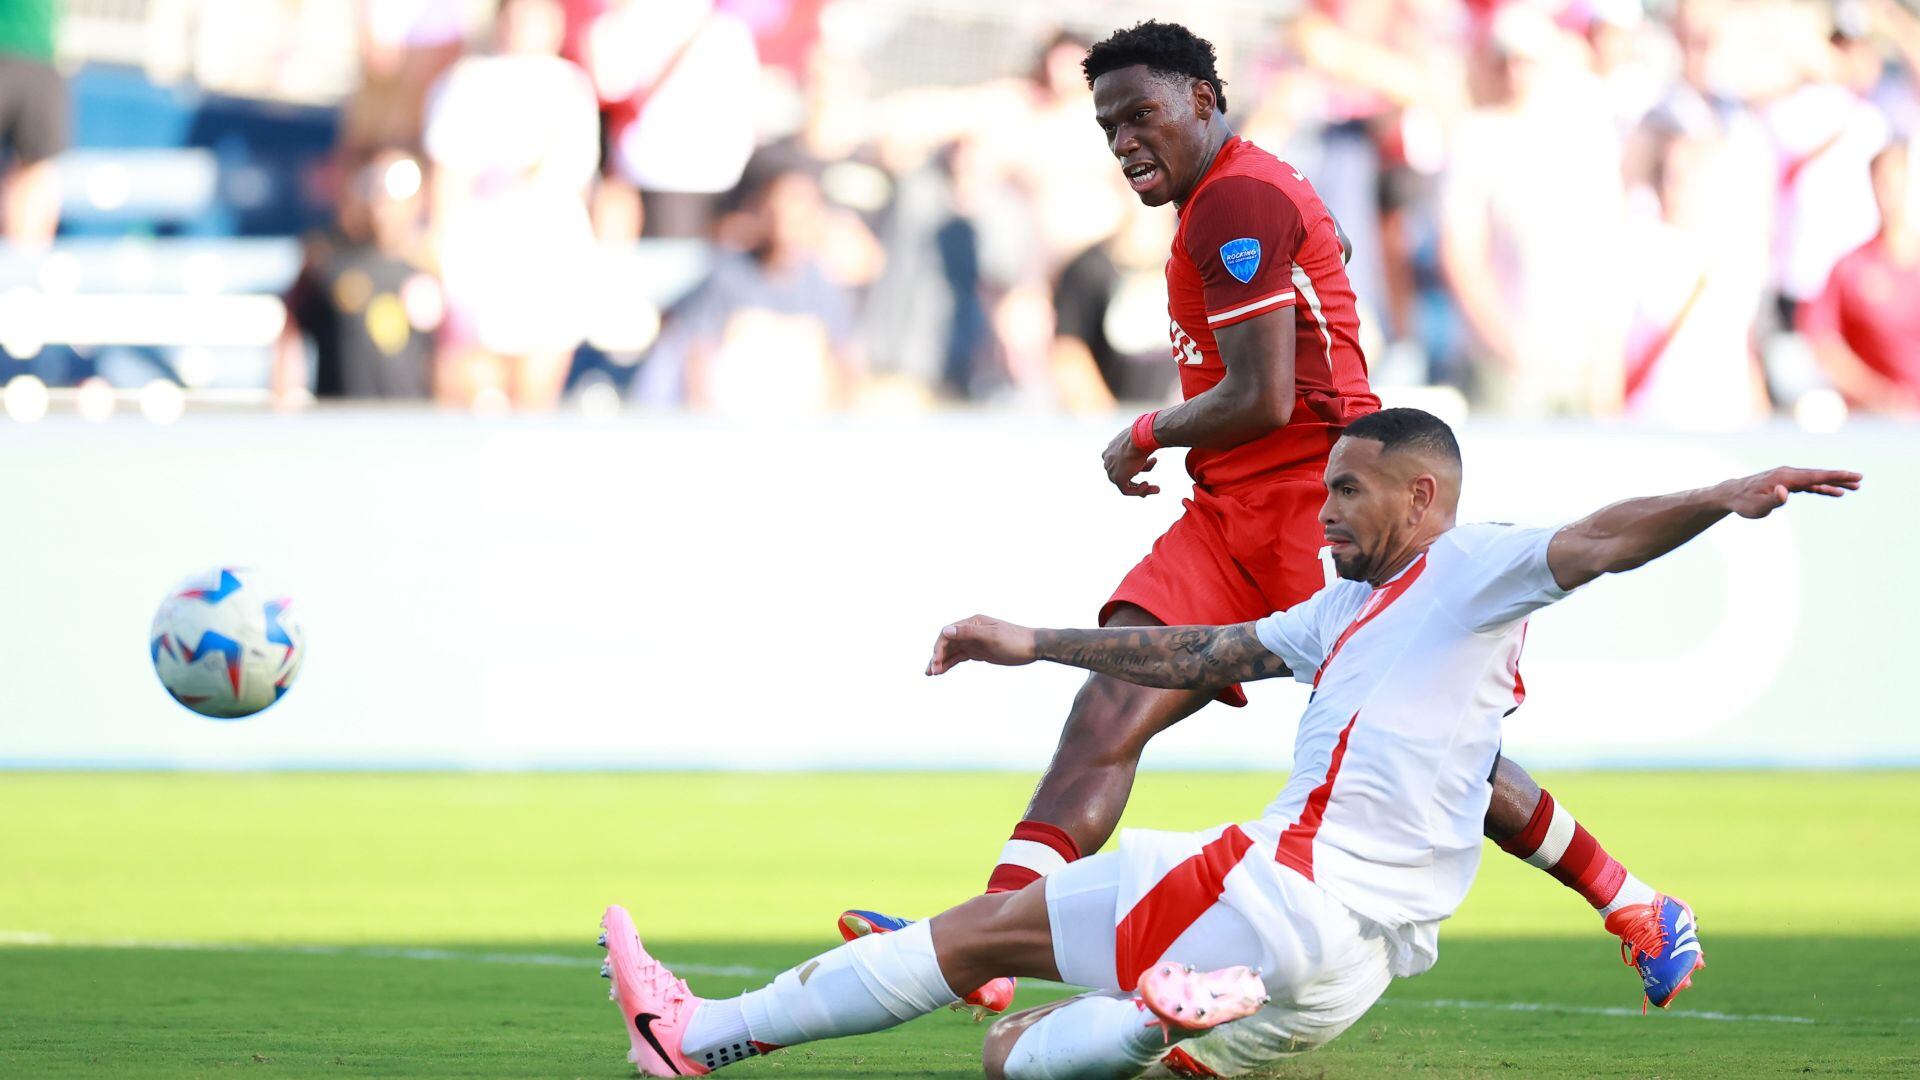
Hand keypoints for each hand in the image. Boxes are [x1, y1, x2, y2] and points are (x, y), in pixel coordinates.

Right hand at [926, 616, 1037, 674]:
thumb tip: (946, 630)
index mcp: (973, 623)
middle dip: (937, 656)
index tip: (936, 662)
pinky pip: (960, 656)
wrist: (1033, 647)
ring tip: (931, 673)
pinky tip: (943, 670)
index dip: (939, 647)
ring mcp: (974, 641)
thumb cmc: (1015, 640)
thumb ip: (969, 633)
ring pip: (952, 651)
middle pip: (948, 642)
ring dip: (941, 661)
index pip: (948, 633)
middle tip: (931, 671)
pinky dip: (950, 663)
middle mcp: (971, 631)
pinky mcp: (979, 651)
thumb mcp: (992, 637)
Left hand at [1102, 426, 1159, 496]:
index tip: (1148, 466)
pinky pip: (1127, 490)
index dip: (1136, 466)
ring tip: (1157, 489)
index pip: (1122, 461)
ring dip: (1141, 488)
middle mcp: (1108, 460)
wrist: (1141, 436)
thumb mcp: (1140, 437)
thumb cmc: (1143, 434)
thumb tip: (1150, 442)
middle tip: (1149, 483)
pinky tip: (1148, 485)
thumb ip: (1140, 444)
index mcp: (1110, 449)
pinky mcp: (1117, 479)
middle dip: (1137, 478)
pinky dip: (1139, 490)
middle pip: (1123, 473)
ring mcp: (1111, 470)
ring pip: (1125, 484)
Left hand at [1719, 467, 1862, 518]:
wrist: (1731, 495)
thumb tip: (1786, 491)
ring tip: (1853, 487)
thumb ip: (1773, 500)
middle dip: (1840, 477)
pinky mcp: (1786, 483)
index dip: (1834, 476)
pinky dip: (1822, 487)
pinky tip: (1833, 492)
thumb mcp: (1757, 506)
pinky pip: (1808, 485)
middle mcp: (1788, 474)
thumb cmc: (1744, 503)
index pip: (1815, 476)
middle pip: (1819, 475)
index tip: (1852, 475)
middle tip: (1860, 480)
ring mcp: (1788, 478)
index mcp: (1785, 477)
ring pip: (1815, 479)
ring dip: (1834, 482)